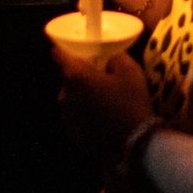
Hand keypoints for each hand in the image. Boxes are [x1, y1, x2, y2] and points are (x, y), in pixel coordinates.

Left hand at [55, 43, 153, 164]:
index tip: (74, 46)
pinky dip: (87, 112)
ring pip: (73, 97)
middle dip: (83, 74)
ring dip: (85, 95)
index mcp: (76, 77)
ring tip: (107, 99)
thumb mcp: (130, 72)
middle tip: (103, 76)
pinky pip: (77, 115)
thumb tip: (109, 58)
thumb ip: (116, 57)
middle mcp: (65, 96)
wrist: (133, 146)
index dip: (65, 48)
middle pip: (69, 77)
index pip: (59, 55)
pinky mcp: (73, 134)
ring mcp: (67, 117)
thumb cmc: (130, 104)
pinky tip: (105, 117)